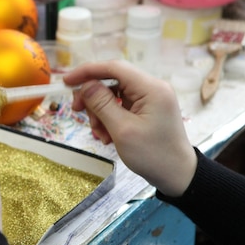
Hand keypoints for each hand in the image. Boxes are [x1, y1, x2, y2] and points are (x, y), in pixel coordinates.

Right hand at [63, 60, 196, 196]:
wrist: (177, 175)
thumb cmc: (153, 155)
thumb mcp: (123, 130)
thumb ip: (102, 104)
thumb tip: (85, 85)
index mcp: (151, 88)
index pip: (114, 68)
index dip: (88, 71)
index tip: (66, 81)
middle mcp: (152, 88)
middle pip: (112, 81)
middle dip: (93, 97)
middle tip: (77, 112)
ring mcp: (150, 99)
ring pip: (113, 95)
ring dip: (100, 113)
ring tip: (101, 135)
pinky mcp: (147, 110)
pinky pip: (121, 106)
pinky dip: (109, 119)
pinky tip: (108, 136)